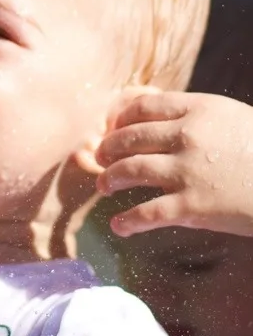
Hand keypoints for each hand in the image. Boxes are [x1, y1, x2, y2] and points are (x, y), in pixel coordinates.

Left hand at [96, 92, 252, 236]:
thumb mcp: (235, 119)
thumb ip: (200, 118)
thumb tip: (166, 123)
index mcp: (199, 110)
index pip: (143, 108)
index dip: (120, 119)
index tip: (112, 128)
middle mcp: (187, 136)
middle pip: (128, 138)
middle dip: (108, 149)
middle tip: (100, 158)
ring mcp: (186, 172)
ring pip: (128, 172)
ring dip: (109, 181)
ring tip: (104, 187)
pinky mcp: (191, 207)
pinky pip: (145, 214)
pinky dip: (126, 222)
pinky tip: (119, 227)